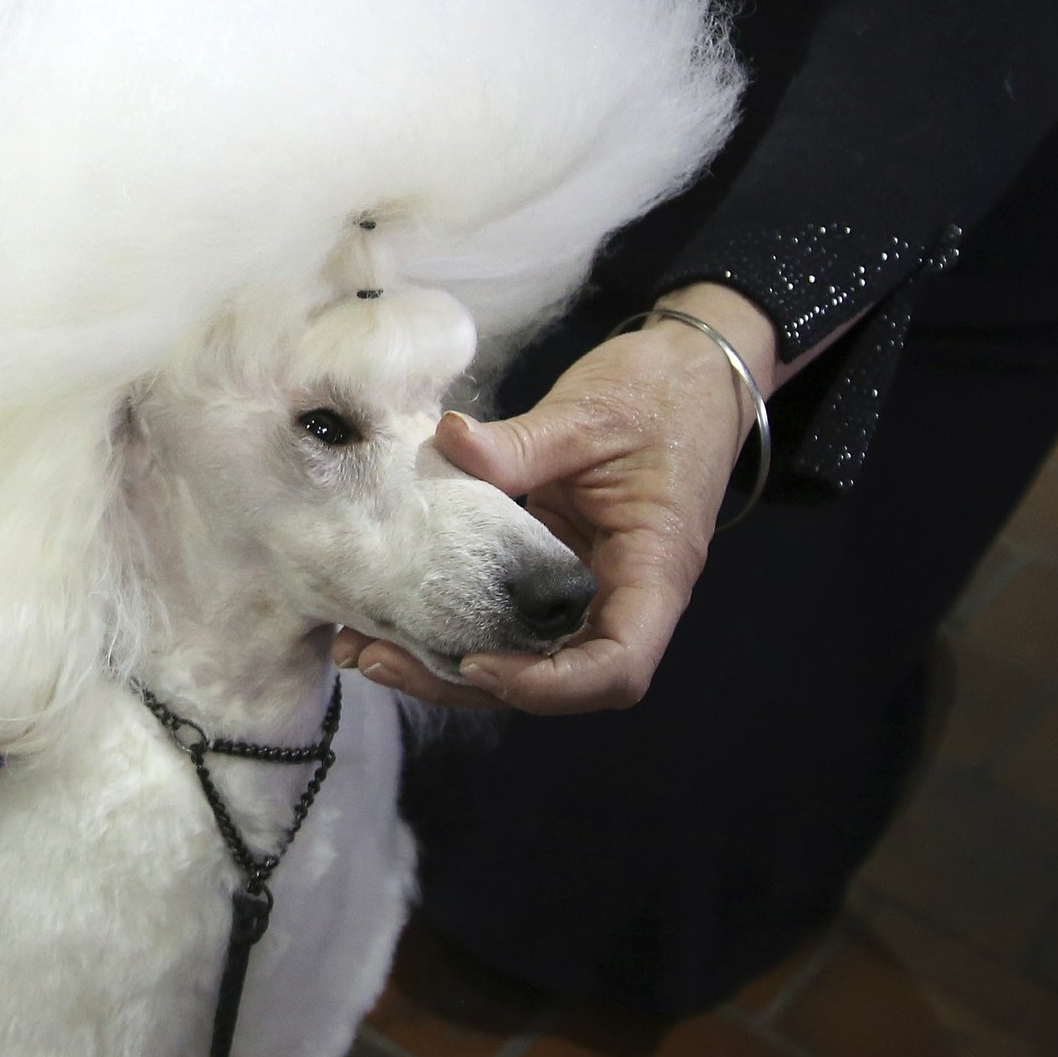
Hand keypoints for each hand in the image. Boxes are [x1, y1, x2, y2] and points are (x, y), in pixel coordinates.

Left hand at [331, 283, 778, 715]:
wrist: (690, 371)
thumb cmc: (661, 392)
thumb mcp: (591, 412)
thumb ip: (523, 441)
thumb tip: (451, 442)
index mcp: (654, 569)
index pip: (617, 667)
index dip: (549, 685)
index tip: (475, 661)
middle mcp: (625, 597)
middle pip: (556, 680)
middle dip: (467, 683)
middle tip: (380, 659)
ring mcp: (589, 589)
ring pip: (525, 657)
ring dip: (448, 664)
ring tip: (367, 648)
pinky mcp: (557, 572)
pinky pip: (510, 616)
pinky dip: (457, 624)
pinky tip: (394, 615)